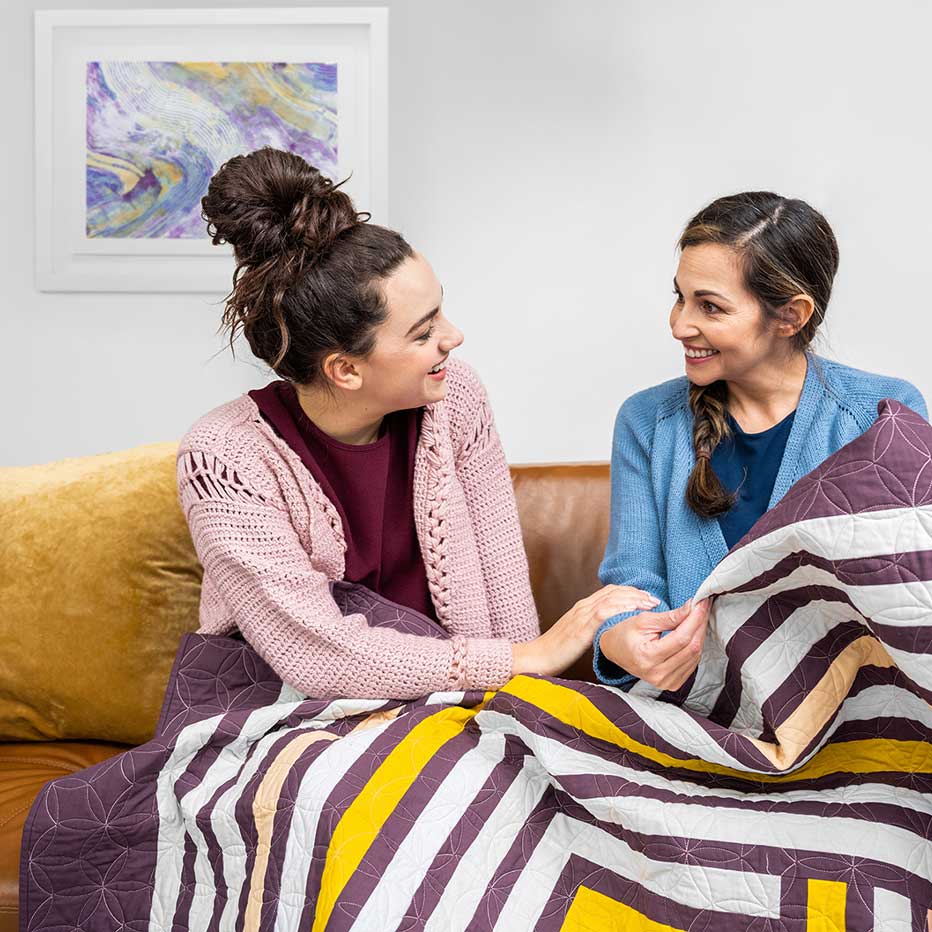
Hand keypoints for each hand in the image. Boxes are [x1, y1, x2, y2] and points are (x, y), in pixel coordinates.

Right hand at [512, 585, 659, 677]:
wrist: (537, 657)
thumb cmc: (556, 651)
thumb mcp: (576, 635)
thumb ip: (591, 628)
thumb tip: (609, 631)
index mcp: (582, 607)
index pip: (609, 592)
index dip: (629, 592)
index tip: (645, 597)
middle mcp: (583, 607)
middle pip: (614, 592)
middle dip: (636, 593)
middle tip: (653, 599)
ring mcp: (581, 615)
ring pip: (612, 599)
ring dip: (633, 599)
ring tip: (650, 604)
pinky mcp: (581, 627)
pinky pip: (604, 613)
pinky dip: (621, 609)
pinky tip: (634, 613)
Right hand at [598, 597, 710, 690]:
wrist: (615, 651)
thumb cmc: (624, 634)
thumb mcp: (643, 621)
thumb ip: (669, 617)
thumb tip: (691, 608)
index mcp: (647, 657)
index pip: (681, 638)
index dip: (694, 619)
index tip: (700, 604)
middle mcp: (658, 674)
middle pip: (691, 648)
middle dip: (700, 624)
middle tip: (702, 607)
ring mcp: (666, 682)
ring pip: (695, 656)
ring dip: (699, 635)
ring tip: (697, 619)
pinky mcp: (672, 684)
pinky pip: (693, 664)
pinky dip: (695, 647)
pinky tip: (692, 634)